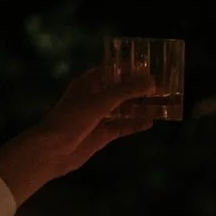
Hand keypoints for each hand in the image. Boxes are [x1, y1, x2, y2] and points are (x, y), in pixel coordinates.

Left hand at [0, 66, 157, 202]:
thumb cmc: (72, 119)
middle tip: (161, 85)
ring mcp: (99, 116)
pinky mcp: (103, 133)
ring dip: (140, 106)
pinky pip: (123, 126)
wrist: (54, 149)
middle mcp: (94, 97)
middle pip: (120, 88)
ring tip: (161, 102)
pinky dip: (136, 124)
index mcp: (88, 83)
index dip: (128, 67)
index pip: (111, 69)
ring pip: (124, 108)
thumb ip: (126, 92)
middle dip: (138, 87)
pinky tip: (151, 122)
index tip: (148, 66)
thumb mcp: (100, 102)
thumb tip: (151, 81)